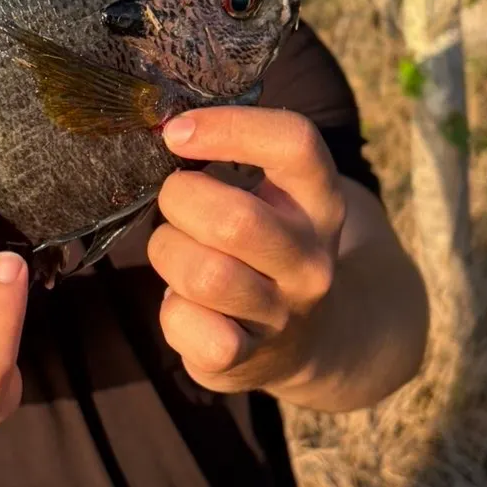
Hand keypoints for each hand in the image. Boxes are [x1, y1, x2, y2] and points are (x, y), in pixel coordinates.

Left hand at [147, 107, 346, 394]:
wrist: (308, 340)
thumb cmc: (267, 244)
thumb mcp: (277, 195)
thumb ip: (234, 158)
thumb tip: (165, 126)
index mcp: (320, 200)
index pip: (294, 144)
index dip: (229, 126)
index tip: (176, 131)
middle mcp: (311, 258)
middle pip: (235, 219)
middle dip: (180, 200)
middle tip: (174, 199)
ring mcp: (282, 314)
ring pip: (204, 274)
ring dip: (168, 250)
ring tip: (177, 248)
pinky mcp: (245, 360)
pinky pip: (187, 326)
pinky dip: (171, 310)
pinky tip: (185, 303)